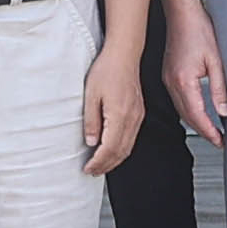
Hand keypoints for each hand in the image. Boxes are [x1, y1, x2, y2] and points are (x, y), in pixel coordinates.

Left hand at [81, 43, 146, 175]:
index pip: (109, 149)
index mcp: (119, 116)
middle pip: (120, 152)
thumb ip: (91, 121)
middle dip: (106, 166)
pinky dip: (122, 150)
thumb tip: (91, 142)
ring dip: (114, 160)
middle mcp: (132, 119)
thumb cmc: (106, 70)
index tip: (87, 169)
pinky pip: (132, 138)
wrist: (124, 54)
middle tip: (92, 172)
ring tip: (101, 166)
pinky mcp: (139, 113)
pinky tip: (113, 150)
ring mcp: (137, 117)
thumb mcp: (91, 95)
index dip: (97, 162)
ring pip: (128, 147)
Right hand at [161, 0, 226, 145]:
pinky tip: (199, 111)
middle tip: (219, 141)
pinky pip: (178, 100)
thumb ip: (220, 89)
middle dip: (204, 131)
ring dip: (196, 122)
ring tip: (212, 130)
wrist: (182, 14)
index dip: (210, 132)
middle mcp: (172, 83)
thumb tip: (224, 111)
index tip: (221, 141)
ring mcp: (168, 79)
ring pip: (182, 110)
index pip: (197, 116)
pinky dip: (190, 110)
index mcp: (184, 81)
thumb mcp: (216, 60)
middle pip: (188, 117)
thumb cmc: (198, 30)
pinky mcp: (169, 75)